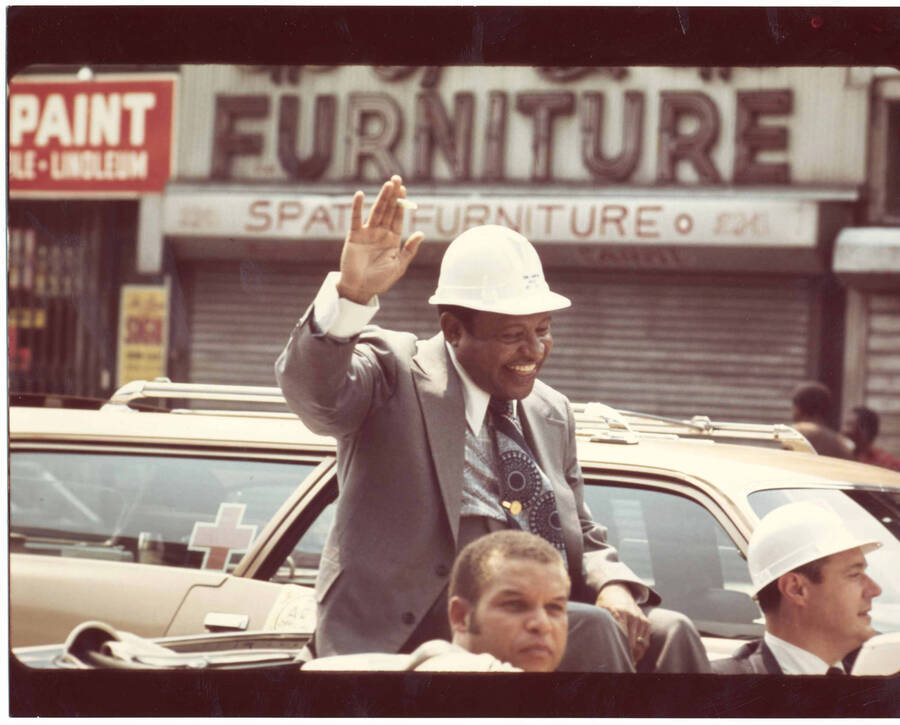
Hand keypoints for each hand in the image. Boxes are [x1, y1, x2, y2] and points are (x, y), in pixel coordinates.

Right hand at [337, 175, 424, 302]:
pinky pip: (356, 219)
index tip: (404, 190)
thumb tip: (421, 233)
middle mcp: (380, 233)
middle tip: (397, 178)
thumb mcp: (399, 266)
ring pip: (376, 212)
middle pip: (388, 210)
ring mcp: (367, 234)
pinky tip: (360, 195)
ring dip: (382, 198)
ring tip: (388, 184)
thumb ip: (409, 250)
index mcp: (392, 239)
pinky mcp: (354, 236)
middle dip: (393, 195)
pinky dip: (357, 207)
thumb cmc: (380, 281)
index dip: (401, 204)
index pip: (398, 217)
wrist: (360, 289)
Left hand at [595, 583, 650, 663]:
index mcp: (617, 613)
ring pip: (640, 645)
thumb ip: (600, 625)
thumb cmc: (605, 605)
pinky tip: (633, 653)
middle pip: (630, 644)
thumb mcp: (599, 611)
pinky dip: (640, 650)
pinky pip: (646, 642)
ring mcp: (640, 619)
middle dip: (625, 655)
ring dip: (634, 655)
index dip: (618, 650)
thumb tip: (597, 644)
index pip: (620, 637)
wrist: (618, 590)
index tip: (615, 659)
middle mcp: (631, 616)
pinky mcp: (646, 622)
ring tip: (626, 660)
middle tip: (620, 663)